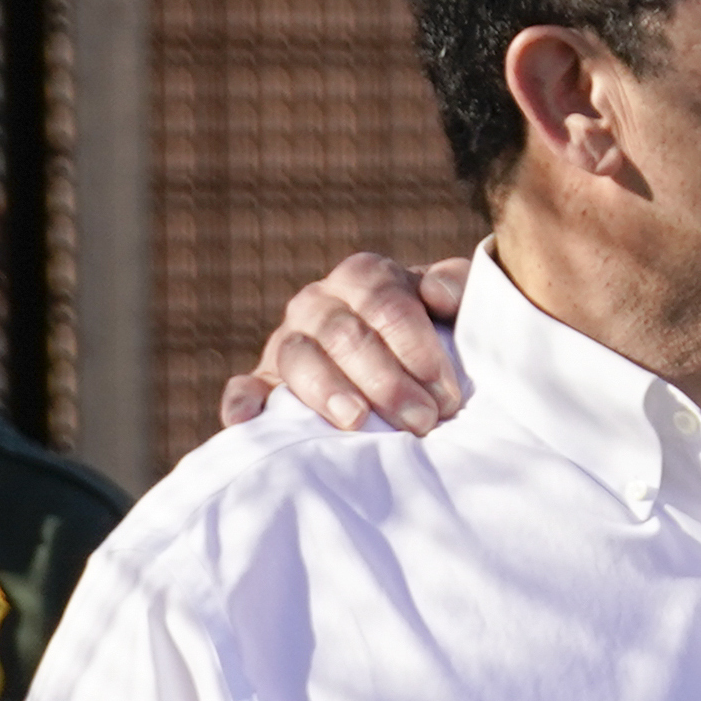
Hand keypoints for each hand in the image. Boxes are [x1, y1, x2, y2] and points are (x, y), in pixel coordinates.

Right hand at [217, 254, 472, 433]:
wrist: (406, 353)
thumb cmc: (437, 327)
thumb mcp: (456, 301)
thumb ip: (458, 285)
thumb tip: (437, 293)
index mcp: (365, 275)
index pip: (387, 307)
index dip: (418, 350)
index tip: (447, 394)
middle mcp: (319, 302)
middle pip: (346, 336)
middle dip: (387, 382)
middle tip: (422, 420)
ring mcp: (287, 340)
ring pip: (299, 359)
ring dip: (328, 391)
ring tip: (358, 421)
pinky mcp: (264, 379)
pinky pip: (244, 386)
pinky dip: (242, 403)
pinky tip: (247, 425)